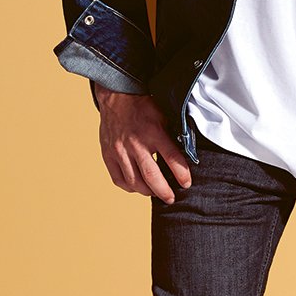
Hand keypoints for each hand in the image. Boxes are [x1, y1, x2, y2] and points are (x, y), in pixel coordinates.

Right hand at [93, 86, 191, 202]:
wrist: (116, 97)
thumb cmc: (143, 106)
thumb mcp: (163, 115)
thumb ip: (172, 135)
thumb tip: (188, 154)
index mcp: (153, 132)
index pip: (172, 158)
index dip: (182, 174)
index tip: (187, 184)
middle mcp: (135, 143)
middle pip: (151, 176)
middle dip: (164, 191)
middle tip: (171, 198)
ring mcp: (119, 150)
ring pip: (134, 181)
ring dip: (147, 192)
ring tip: (155, 193)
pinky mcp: (108, 154)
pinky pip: (118, 179)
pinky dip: (129, 187)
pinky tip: (137, 186)